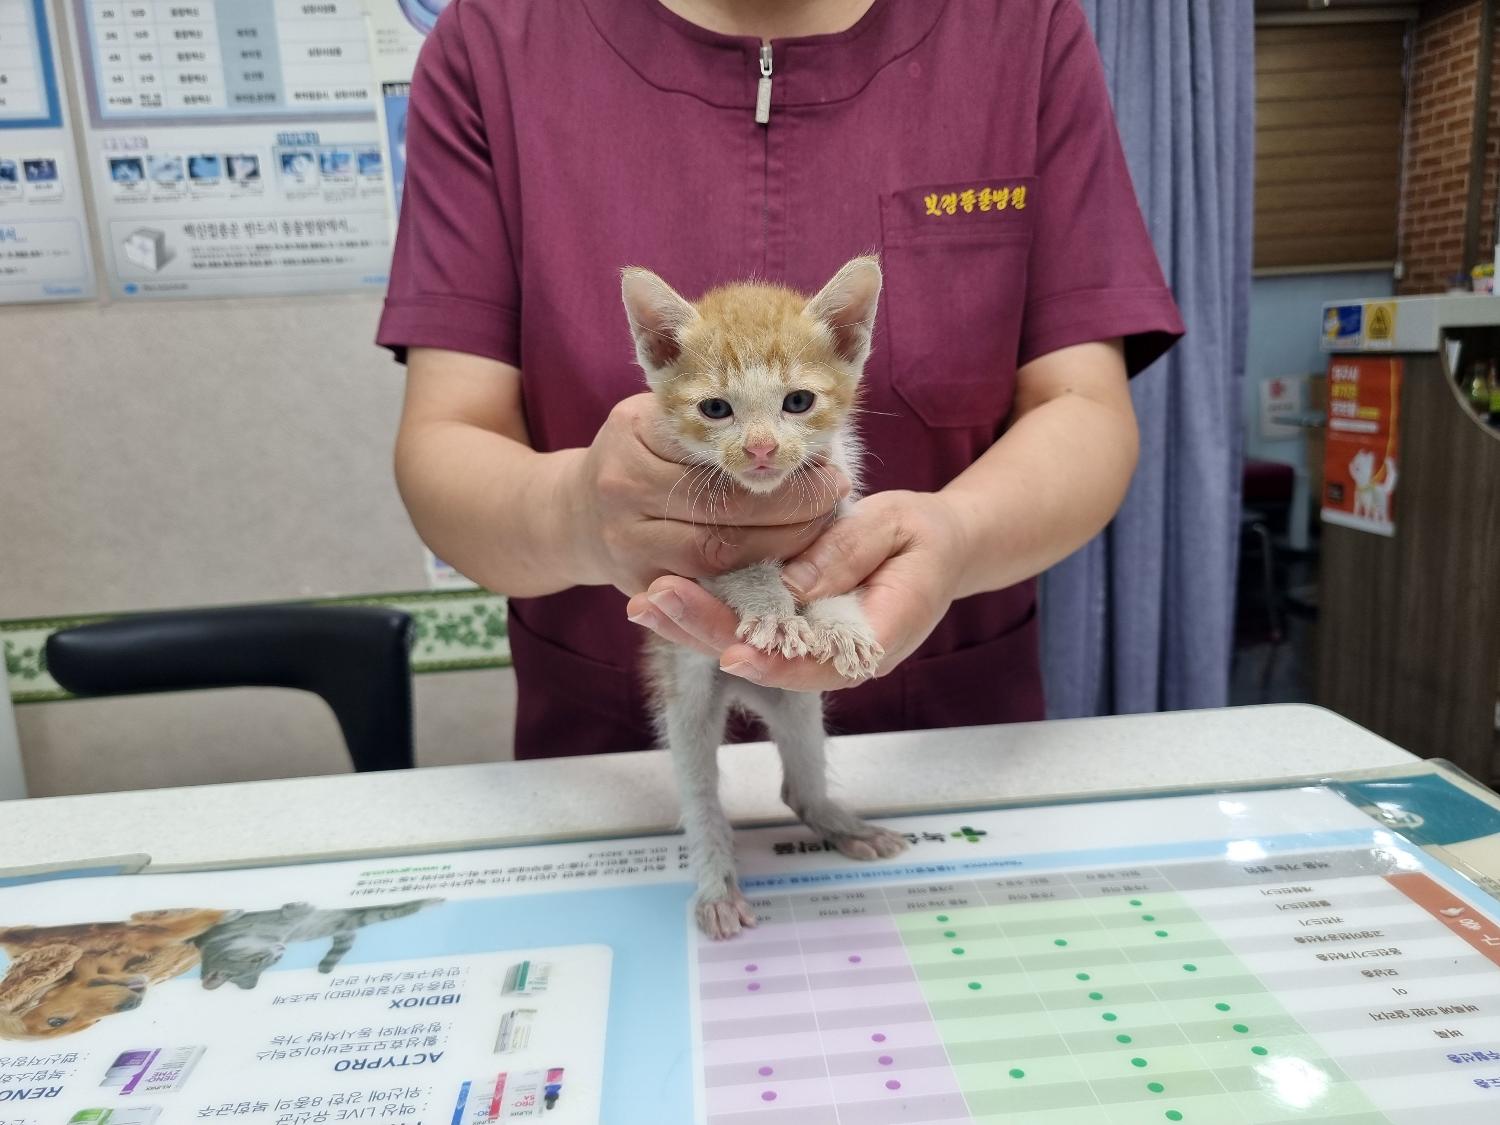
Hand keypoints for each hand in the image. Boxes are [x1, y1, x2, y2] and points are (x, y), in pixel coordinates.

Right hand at [564, 393, 849, 594]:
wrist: (577, 514)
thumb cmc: (641, 457)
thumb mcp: (664, 419)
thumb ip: (719, 423)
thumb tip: (809, 433)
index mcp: (634, 434)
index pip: (718, 447)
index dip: (778, 460)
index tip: (825, 460)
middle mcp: (623, 487)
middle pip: (724, 504)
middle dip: (792, 504)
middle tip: (834, 495)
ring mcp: (627, 542)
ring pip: (718, 551)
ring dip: (780, 544)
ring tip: (818, 530)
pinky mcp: (639, 585)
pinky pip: (707, 586)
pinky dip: (753, 578)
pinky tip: (786, 565)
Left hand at [625, 490, 969, 690]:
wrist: (941, 546)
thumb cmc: (923, 536)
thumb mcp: (896, 528)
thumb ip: (848, 554)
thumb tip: (792, 584)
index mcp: (873, 641)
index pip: (817, 666)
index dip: (772, 662)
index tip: (730, 648)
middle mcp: (834, 655)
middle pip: (765, 661)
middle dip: (706, 635)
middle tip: (656, 601)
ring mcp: (810, 644)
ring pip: (745, 648)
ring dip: (692, 627)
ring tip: (643, 602)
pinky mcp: (792, 624)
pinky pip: (746, 627)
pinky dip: (704, 612)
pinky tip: (662, 596)